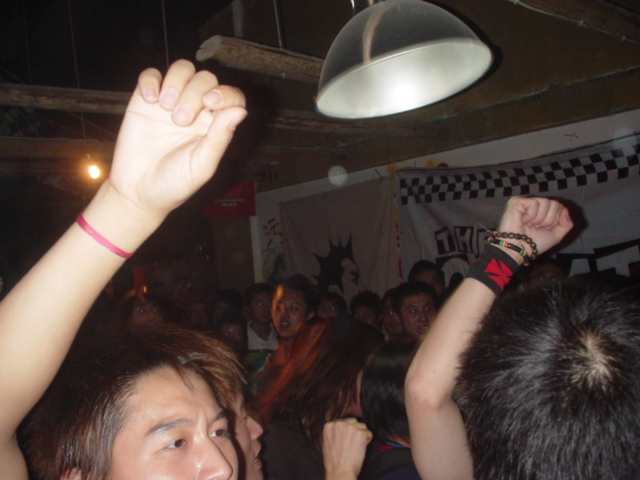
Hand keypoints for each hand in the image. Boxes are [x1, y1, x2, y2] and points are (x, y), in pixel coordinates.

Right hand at [105, 59, 246, 220]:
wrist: (137, 192)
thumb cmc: (174, 184)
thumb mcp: (201, 166)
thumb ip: (219, 138)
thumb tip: (240, 111)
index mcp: (214, 126)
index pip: (231, 97)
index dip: (225, 92)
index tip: (211, 102)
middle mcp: (196, 110)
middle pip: (205, 79)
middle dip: (194, 92)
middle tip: (180, 120)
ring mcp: (170, 103)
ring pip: (182, 69)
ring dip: (176, 81)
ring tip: (165, 106)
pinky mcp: (144, 100)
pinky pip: (151, 74)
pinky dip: (151, 80)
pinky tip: (149, 99)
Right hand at [323, 418, 372, 479]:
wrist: (340, 471)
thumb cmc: (333, 461)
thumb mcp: (327, 442)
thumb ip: (334, 432)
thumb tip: (343, 428)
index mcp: (329, 426)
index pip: (343, 421)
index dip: (347, 429)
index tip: (348, 437)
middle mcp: (339, 424)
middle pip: (353, 421)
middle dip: (355, 429)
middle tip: (354, 441)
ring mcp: (351, 428)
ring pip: (362, 426)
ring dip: (362, 434)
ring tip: (358, 445)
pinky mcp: (360, 434)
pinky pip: (369, 433)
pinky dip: (368, 439)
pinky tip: (362, 447)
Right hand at [498, 196, 572, 256]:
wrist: (518, 249)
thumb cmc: (533, 244)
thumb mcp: (556, 235)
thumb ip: (566, 224)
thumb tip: (566, 209)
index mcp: (542, 210)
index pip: (559, 206)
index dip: (555, 220)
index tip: (544, 229)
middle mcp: (534, 204)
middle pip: (554, 203)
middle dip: (548, 220)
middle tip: (535, 228)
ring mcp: (524, 201)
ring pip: (545, 202)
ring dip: (539, 219)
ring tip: (529, 225)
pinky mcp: (516, 201)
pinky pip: (534, 204)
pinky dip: (531, 216)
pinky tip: (523, 221)